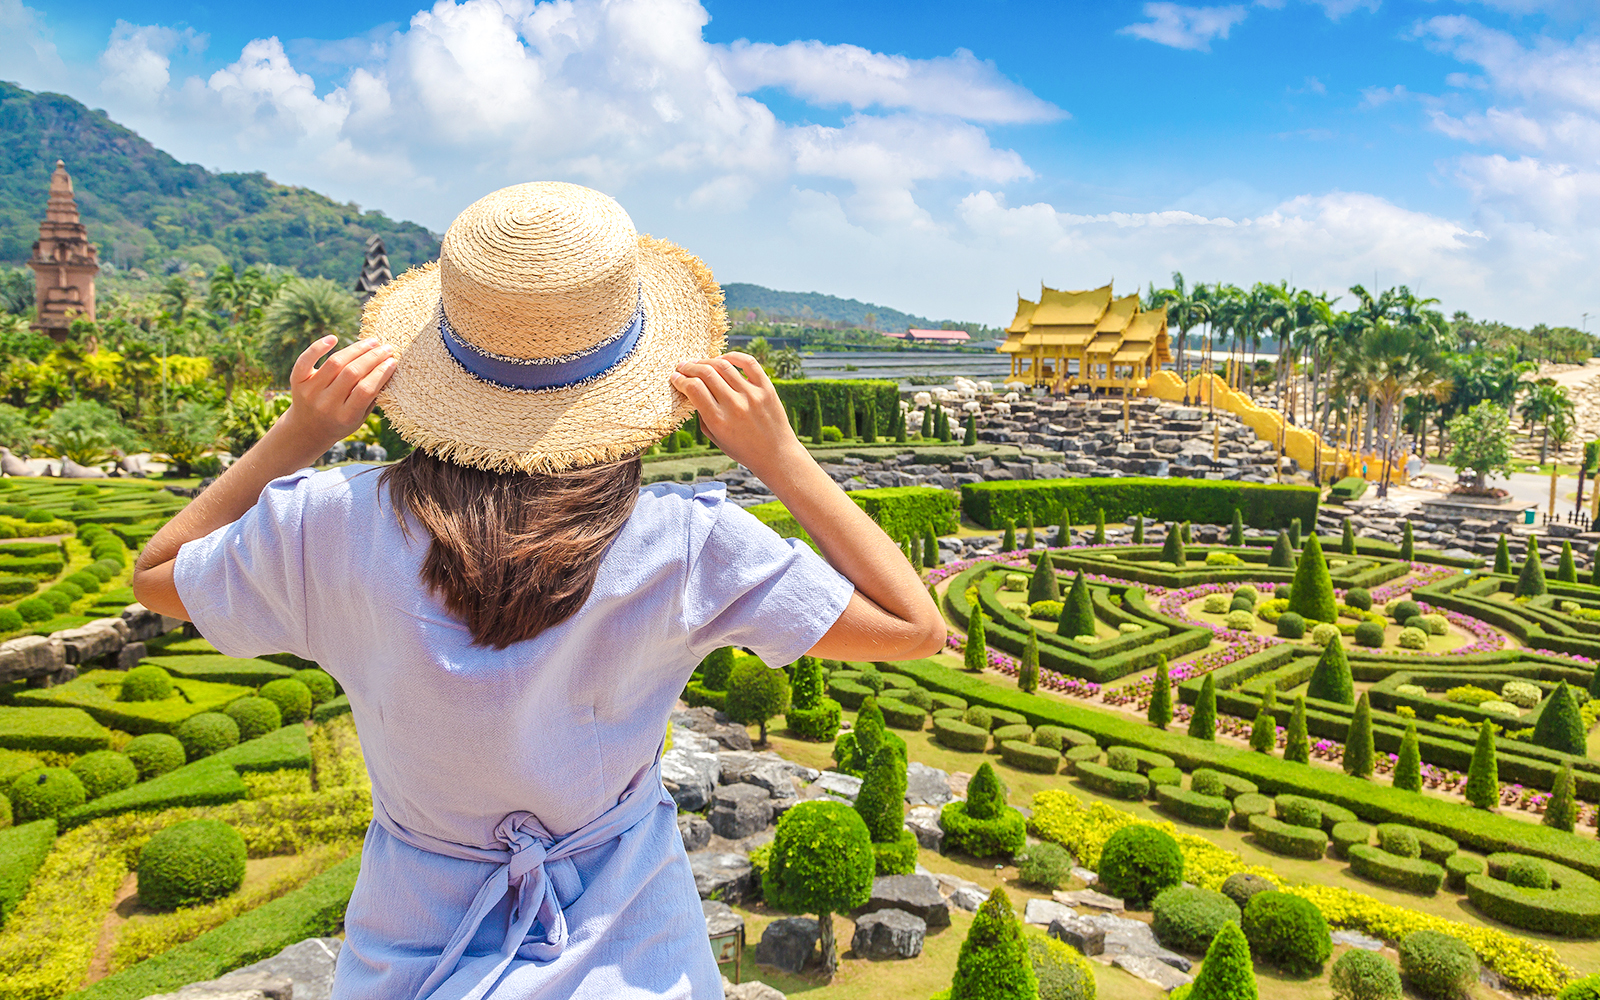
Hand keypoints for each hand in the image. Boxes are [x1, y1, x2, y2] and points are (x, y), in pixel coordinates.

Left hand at [277, 336, 396, 458]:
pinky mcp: (297, 381)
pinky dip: (318, 347)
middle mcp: (326, 404)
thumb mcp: (359, 417)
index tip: (393, 361)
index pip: (366, 390)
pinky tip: (334, 338)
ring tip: (371, 342)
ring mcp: (310, 391)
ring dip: (356, 349)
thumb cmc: (340, 422)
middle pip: (352, 373)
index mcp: (345, 416)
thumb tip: (388, 367)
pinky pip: (306, 360)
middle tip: (386, 348)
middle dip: (373, 357)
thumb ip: (371, 397)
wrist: (307, 430)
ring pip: (335, 362)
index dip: (381, 373)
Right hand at [670, 353, 801, 477]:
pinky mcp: (766, 388)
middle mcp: (735, 405)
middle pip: (705, 373)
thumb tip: (691, 391)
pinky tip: (723, 358)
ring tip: (700, 363)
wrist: (776, 455)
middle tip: (683, 367)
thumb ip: (702, 415)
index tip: (675, 378)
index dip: (680, 380)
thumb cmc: (742, 449)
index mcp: (719, 420)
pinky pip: (748, 362)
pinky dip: (733, 355)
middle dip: (689, 367)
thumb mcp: (715, 438)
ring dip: (707, 361)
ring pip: (723, 365)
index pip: (693, 389)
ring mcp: (752, 394)